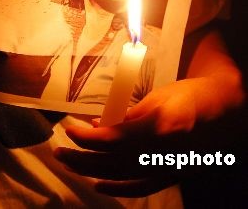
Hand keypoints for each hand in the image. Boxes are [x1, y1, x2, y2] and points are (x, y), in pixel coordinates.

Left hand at [55, 78, 243, 196]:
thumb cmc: (189, 96)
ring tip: (70, 164)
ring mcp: (168, 168)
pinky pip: (141, 187)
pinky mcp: (171, 175)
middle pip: (114, 161)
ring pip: (122, 175)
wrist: (224, 110)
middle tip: (59, 152)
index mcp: (159, 128)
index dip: (89, 138)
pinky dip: (119, 188)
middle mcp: (162, 153)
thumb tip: (100, 124)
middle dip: (82, 157)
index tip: (70, 130)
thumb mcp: (157, 97)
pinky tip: (99, 185)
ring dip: (92, 170)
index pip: (115, 139)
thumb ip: (129, 115)